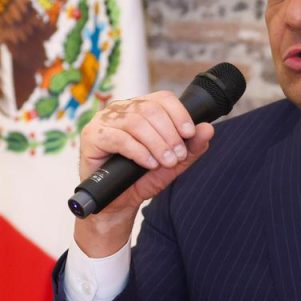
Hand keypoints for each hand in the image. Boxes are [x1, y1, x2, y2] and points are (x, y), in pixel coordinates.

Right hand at [74, 90, 213, 255]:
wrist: (118, 202)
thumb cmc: (141, 178)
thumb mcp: (172, 164)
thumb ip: (190, 148)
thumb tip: (208, 128)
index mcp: (141, 108)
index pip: (163, 98)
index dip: (179, 114)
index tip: (189, 134)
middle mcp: (122, 109)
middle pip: (150, 109)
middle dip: (169, 134)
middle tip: (177, 157)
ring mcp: (104, 121)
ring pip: (136, 122)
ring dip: (156, 144)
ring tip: (166, 162)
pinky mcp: (92, 136)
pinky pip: (119, 138)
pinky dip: (139, 151)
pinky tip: (149, 163)